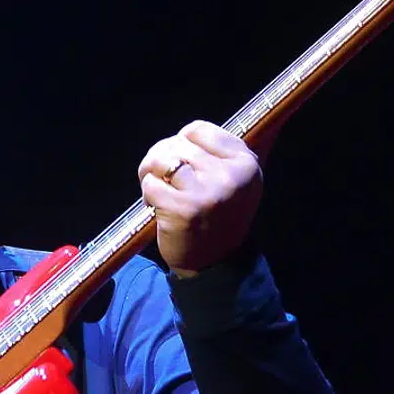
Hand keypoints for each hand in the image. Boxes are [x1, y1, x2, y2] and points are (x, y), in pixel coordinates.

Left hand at [138, 120, 262, 276]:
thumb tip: (183, 134)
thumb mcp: (235, 182)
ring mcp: (207, 192)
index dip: (181, 143)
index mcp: (246, 163)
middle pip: (176, 144)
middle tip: (161, 178)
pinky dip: (147, 193)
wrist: (214, 263)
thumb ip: (217, 155)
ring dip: (150, 171)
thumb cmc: (218, 218)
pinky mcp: (183, 209)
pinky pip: (151, 184)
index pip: (198, 129)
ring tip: (155, 186)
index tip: (181, 163)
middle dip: (160, 158)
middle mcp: (230, 175)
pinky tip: (155, 205)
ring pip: (161, 159)